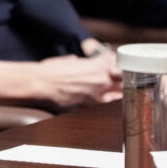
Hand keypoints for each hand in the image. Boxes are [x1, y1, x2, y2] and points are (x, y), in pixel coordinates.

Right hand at [0, 52, 122, 108]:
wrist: (40, 84)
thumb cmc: (51, 70)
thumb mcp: (68, 60)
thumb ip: (78, 62)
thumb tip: (77, 62)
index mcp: (97, 66)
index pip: (118, 63)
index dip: (118, 63)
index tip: (116, 63)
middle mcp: (102, 81)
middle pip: (126, 80)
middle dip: (125, 79)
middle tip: (124, 78)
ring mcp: (98, 96)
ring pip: (121, 95)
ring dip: (121, 93)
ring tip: (120, 92)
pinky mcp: (92, 107)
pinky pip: (108, 106)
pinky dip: (110, 103)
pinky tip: (109, 102)